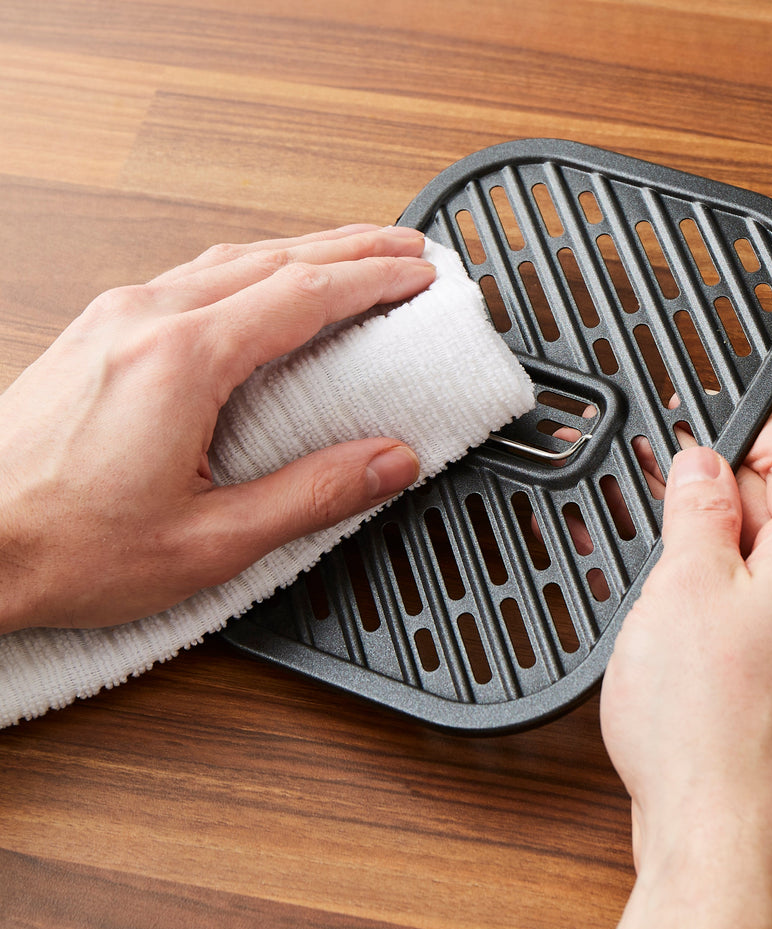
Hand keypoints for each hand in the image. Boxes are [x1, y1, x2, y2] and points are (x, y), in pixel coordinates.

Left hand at [0, 224, 434, 631]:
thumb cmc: (64, 547)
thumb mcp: (209, 542)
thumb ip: (312, 496)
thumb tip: (390, 462)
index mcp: (182, 362)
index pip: (303, 296)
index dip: (373, 281)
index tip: (419, 275)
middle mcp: (146, 320)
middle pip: (273, 259)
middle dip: (352, 249)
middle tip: (407, 250)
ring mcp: (117, 317)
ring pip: (231, 259)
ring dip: (303, 251)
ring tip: (353, 255)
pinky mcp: (99, 331)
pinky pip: (193, 275)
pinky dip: (252, 268)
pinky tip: (265, 282)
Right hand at [600, 417, 771, 928]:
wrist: (722, 838)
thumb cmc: (709, 722)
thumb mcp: (684, 582)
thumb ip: (698, 507)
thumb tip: (700, 461)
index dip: (737, 434)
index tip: (684, 438)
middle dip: (712, 494)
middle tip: (648, 498)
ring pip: (764, 565)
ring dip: (704, 549)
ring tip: (639, 555)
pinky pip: (759, 615)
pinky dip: (714, 599)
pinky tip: (661, 609)